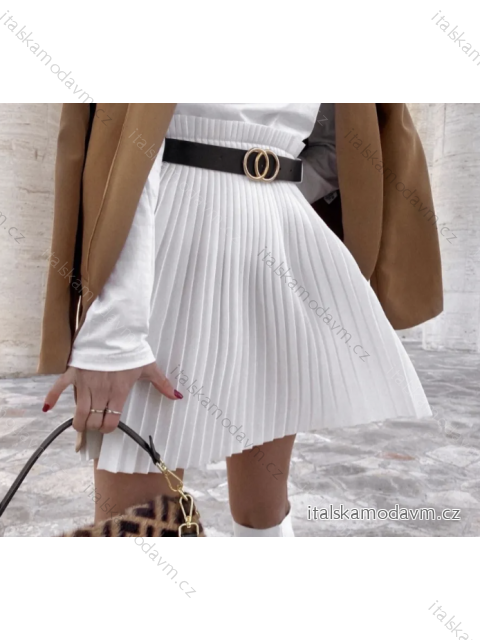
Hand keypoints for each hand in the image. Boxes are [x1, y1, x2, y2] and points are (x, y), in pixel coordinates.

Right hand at [42, 362, 182, 433]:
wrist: (114, 330)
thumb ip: (162, 383)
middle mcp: (100, 391)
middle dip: (94, 426)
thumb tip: (178, 396)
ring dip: (79, 422)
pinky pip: (58, 388)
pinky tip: (47, 409)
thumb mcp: (148, 367)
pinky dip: (52, 398)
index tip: (109, 426)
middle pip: (93, 421)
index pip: (110, 422)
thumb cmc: (132, 349)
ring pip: (78, 413)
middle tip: (96, 423)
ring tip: (82, 424)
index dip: (108, 428)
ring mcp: (85, 383)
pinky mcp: (73, 373)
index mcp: (118, 392)